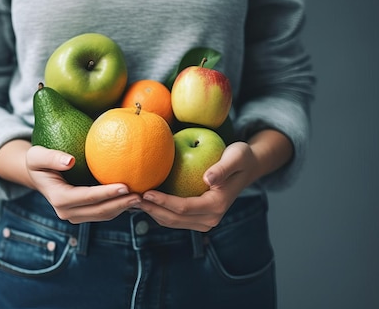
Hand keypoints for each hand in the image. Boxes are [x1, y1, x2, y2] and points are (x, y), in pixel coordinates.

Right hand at [25, 145, 141, 223]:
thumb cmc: (38, 161)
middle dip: (121, 204)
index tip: (125, 185)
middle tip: (141, 195)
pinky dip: (118, 206)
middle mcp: (66, 212)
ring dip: (123, 208)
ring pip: (104, 215)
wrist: (38, 175)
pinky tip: (132, 197)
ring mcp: (75, 216)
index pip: (87, 197)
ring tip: (141, 197)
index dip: (107, 193)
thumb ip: (51, 157)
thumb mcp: (37, 155)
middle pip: (99, 210)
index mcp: (57, 198)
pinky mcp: (83, 214)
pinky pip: (103, 213)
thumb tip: (70, 161)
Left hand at [139, 141, 258, 231]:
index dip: (163, 202)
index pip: (184, 208)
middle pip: (174, 219)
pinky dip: (158, 210)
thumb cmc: (241, 157)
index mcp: (217, 206)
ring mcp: (204, 221)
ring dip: (152, 212)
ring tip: (133, 199)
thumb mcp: (236, 157)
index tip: (145, 192)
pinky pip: (174, 217)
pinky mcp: (198, 218)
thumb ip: (223, 168)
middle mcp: (211, 219)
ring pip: (171, 221)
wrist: (247, 167)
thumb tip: (209, 179)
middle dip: (151, 210)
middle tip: (131, 197)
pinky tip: (146, 198)